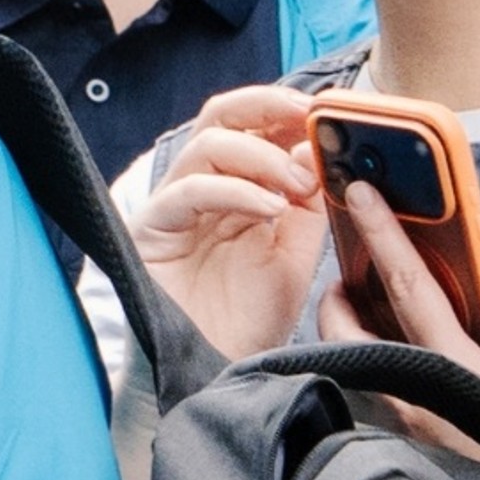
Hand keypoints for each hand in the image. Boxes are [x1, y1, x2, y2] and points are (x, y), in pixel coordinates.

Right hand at [128, 86, 331, 363]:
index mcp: (236, 187)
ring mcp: (175, 207)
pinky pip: (188, 191)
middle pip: (221, 117)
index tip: (328, 112)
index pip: (252, 125)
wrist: (221, 373)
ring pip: (208, 145)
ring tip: (298, 185)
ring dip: (261, 155)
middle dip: (267, 107)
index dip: (286, 110)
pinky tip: (271, 209)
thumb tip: (318, 149)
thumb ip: (307, 202)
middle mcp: (201, 188)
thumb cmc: (252, 319)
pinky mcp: (152, 230)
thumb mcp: (297, 252)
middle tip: (308, 119)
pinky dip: (235, 191)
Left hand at [330, 190, 479, 479]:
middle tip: (355, 264)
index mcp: (450, 364)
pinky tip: (385, 345)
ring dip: (347, 322)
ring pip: (346, 355)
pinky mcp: (393, 434)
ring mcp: (395, 415)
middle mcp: (409, 389)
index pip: (405, 284)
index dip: (381, 233)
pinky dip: (363, 355)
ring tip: (366, 299)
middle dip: (341, 287)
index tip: (361, 194)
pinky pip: (362, 383)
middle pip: (347, 323)